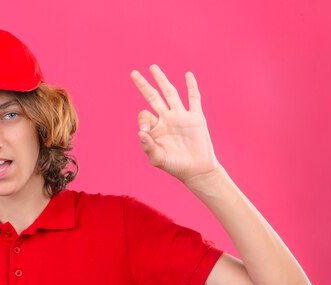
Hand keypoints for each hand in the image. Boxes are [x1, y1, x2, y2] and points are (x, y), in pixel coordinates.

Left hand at [129, 64, 220, 183]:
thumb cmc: (175, 166)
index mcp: (155, 128)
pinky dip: (192, 86)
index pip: (144, 115)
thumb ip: (148, 147)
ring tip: (153, 68)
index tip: (145, 130)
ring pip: (170, 93)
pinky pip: (194, 98)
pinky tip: (188, 75)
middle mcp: (167, 119)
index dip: (142, 119)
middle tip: (133, 73)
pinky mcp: (196, 117)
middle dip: (143, 85)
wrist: (197, 170)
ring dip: (162, 80)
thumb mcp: (158, 159)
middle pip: (153, 97)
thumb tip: (139, 132)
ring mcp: (181, 116)